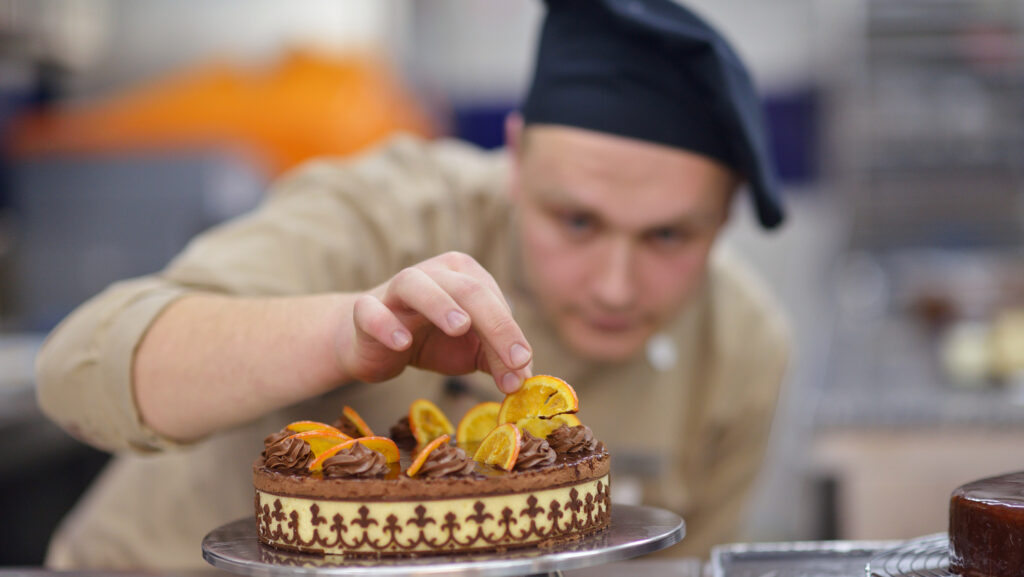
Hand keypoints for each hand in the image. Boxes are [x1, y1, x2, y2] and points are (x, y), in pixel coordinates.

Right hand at [335, 252, 532, 392]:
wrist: (374, 344)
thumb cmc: (430, 339)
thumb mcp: (471, 350)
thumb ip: (498, 360)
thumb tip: (524, 380)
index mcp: (464, 275)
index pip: (494, 301)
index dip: (510, 334)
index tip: (521, 369)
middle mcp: (432, 274)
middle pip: (467, 289)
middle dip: (494, 324)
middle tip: (513, 360)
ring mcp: (395, 289)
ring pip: (416, 284)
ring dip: (440, 303)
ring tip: (460, 326)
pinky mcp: (365, 310)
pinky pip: (372, 311)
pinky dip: (386, 323)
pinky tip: (401, 342)